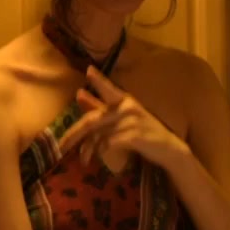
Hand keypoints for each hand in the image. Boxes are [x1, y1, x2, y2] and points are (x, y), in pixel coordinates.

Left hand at [57, 67, 189, 169]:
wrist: (169, 149)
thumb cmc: (142, 132)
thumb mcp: (121, 118)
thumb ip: (99, 106)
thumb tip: (79, 93)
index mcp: (125, 100)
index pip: (109, 89)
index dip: (99, 81)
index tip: (88, 70)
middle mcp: (128, 107)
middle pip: (92, 120)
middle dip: (73, 135)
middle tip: (61, 147)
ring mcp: (131, 121)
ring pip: (98, 135)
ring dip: (88, 150)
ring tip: (83, 159)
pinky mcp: (134, 135)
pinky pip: (108, 144)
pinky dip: (101, 152)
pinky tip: (101, 157)